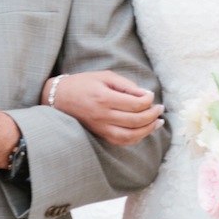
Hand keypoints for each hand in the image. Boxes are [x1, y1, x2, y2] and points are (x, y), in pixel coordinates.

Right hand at [44, 70, 163, 146]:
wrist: (59, 97)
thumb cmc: (83, 83)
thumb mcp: (104, 76)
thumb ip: (126, 85)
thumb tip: (146, 95)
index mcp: (104, 98)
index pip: (135, 104)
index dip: (148, 101)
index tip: (151, 96)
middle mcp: (103, 116)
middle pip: (136, 121)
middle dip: (152, 115)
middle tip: (160, 109)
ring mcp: (101, 128)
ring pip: (130, 136)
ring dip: (147, 130)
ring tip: (157, 122)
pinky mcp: (100, 134)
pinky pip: (121, 142)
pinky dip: (135, 138)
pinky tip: (143, 131)